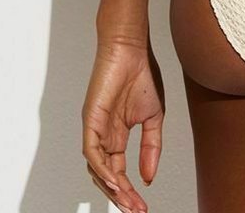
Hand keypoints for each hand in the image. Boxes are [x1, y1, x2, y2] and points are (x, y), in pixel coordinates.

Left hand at [82, 36, 164, 212]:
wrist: (132, 48)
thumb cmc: (142, 74)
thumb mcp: (154, 117)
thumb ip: (151, 147)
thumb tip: (148, 177)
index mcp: (117, 135)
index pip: (120, 171)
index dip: (130, 191)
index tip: (142, 207)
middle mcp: (103, 135)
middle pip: (107, 175)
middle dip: (122, 196)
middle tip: (135, 211)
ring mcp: (95, 128)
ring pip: (97, 168)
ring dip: (112, 187)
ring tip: (127, 200)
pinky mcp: (90, 119)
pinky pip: (92, 151)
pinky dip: (102, 168)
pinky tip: (115, 180)